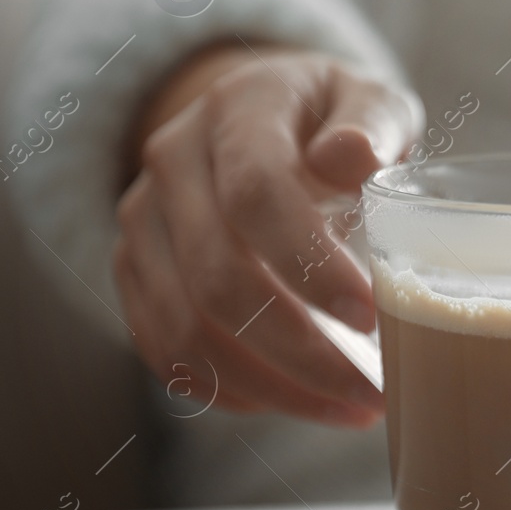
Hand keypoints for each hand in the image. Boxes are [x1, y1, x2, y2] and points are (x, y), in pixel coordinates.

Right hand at [114, 46, 419, 424]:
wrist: (262, 113)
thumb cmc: (335, 117)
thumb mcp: (368, 101)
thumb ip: (373, 123)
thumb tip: (352, 157)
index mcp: (237, 110)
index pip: (256, 194)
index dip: (311, 263)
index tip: (372, 313)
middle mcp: (173, 163)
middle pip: (218, 279)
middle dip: (302, 351)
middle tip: (373, 391)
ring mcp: (144, 221)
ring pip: (187, 330)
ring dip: (273, 386)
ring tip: (351, 408)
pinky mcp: (137, 271)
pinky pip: (168, 351)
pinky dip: (233, 390)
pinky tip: (298, 402)